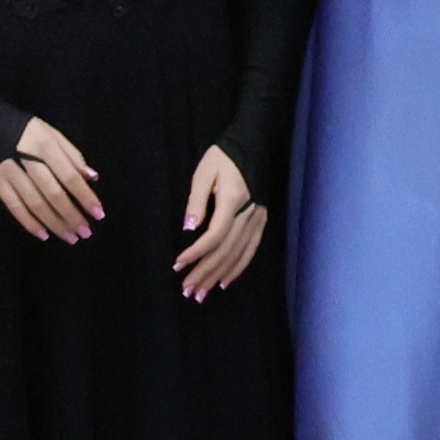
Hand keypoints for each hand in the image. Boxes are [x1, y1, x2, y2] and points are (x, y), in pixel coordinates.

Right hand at [0, 116, 102, 243]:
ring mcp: (9, 171)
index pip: (69, 175)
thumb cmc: (25, 128)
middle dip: (71, 215)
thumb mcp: (51, 133)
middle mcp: (28, 159)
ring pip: (35, 203)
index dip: (85, 196)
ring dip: (54, 223)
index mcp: (45, 145)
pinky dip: (29, 222)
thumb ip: (72, 155)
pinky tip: (43, 234)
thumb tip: (92, 178)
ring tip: (70, 237)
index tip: (98, 214)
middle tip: (85, 232)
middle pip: (53, 193)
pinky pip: (14, 206)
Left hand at [174, 146, 266, 299]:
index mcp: (232, 200)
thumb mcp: (203, 173)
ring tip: (202, 294)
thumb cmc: (224, 158)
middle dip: (205, 273)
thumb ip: (196, 201)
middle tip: (187, 291)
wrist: (254, 146)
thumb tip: (189, 229)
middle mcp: (248, 214)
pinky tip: (225, 281)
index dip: (196, 252)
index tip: (178, 264)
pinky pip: (250, 250)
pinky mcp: (261, 222)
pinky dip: (238, 268)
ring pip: (238, 255)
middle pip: (226, 250)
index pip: (215, 235)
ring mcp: (257, 220)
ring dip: (219, 276)